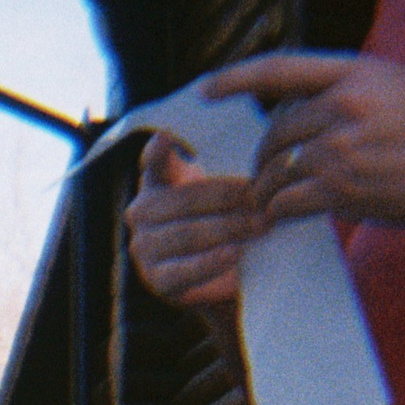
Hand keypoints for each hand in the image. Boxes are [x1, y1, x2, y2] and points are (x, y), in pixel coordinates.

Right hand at [124, 131, 262, 305]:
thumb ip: (225, 158)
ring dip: (227, 228)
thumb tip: (260, 124)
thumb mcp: (227, 186)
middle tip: (262, 198)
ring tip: (261, 225)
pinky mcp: (158, 281)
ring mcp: (145, 248)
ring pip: (185, 234)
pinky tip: (234, 254)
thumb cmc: (230, 219)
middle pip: (182, 200)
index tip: (166, 139)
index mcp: (157, 182)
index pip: (153, 163)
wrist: (228, 276)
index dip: (158, 153)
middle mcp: (142, 212)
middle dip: (225, 198)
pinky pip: (183, 271)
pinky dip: (210, 262)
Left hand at [208, 51, 404, 226]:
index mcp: (356, 73)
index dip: (237, 77)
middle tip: (263, 171)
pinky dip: (277, 211)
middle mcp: (344, 106)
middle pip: (275, 130)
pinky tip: (279, 217)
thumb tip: (298, 111)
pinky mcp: (343, 191)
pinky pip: (287, 201)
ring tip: (268, 199)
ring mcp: (342, 149)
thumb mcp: (395, 87)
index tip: (206, 88)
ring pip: (276, 169)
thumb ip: (346, 92)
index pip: (280, 68)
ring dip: (266, 187)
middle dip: (263, 154)